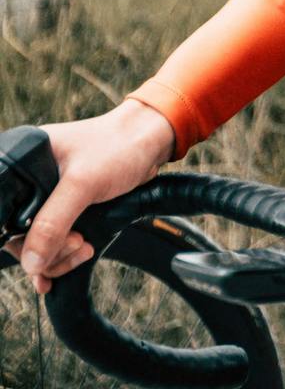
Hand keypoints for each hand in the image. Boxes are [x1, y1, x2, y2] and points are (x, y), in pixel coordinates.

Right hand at [10, 101, 176, 295]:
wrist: (152, 141)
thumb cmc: (118, 146)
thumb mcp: (82, 183)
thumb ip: (53, 222)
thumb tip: (31, 262)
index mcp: (26, 163)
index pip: (5, 213)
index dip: (18, 238)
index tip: (41, 251)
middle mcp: (33, 180)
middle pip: (20, 234)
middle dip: (47, 249)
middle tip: (75, 243)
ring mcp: (51, 196)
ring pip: (39, 243)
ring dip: (59, 255)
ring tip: (83, 246)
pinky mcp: (68, 207)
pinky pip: (55, 241)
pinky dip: (63, 255)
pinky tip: (77, 257)